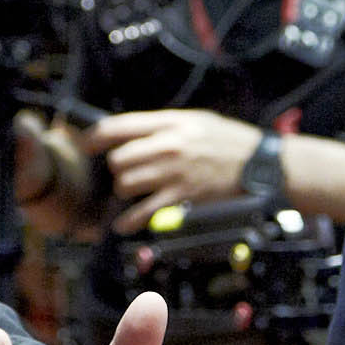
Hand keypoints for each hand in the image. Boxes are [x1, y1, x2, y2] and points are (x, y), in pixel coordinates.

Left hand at [81, 109, 262, 232]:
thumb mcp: (196, 120)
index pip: (118, 126)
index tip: (86, 144)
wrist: (259, 164)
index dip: (94, 137)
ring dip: (124, 190)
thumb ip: (164, 125)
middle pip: (118, 159)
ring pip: (126, 183)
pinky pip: (143, 211)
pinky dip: (129, 220)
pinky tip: (125, 223)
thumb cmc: (229, 140)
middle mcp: (168, 146)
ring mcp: (174, 173)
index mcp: (170, 123)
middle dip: (116, 168)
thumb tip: (132, 132)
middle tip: (125, 171)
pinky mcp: (182, 197)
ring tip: (132, 191)